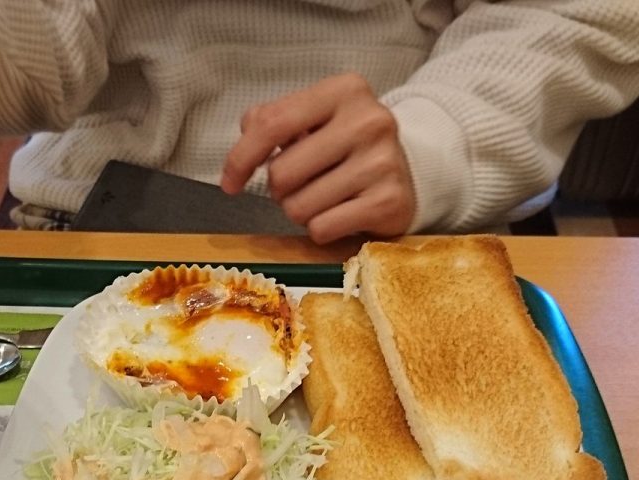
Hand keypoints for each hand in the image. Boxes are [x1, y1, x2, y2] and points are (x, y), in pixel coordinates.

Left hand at [221, 73, 414, 244]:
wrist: (408, 174)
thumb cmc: (346, 147)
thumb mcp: (313, 120)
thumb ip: (272, 121)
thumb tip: (244, 140)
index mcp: (345, 91)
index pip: (272, 123)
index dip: (240, 158)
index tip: (230, 183)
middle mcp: (369, 121)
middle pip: (282, 173)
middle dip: (280, 189)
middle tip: (303, 184)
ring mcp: (382, 162)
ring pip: (299, 206)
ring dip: (301, 210)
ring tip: (325, 197)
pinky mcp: (390, 201)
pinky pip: (322, 229)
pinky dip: (322, 229)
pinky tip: (342, 213)